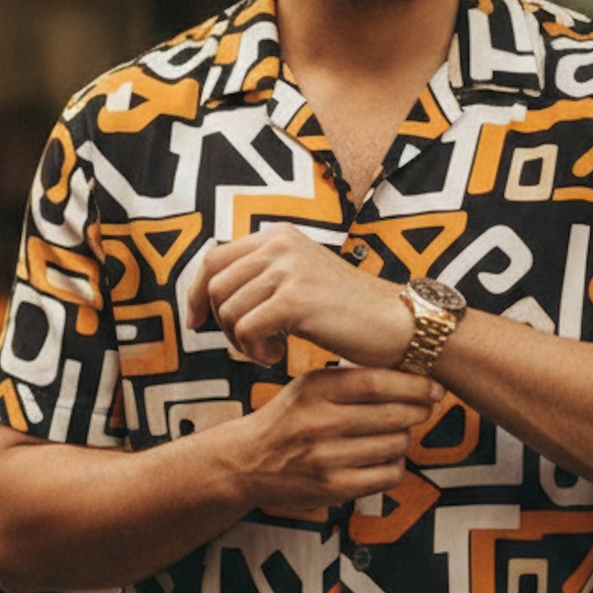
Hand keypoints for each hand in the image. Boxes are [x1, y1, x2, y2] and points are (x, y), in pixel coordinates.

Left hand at [186, 226, 413, 369]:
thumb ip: (263, 277)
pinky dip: (254, 351)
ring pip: (227, 310)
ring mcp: (288, 269)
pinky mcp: (295, 299)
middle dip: (221, 323)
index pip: (213, 258)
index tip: (197, 323)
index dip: (195, 294)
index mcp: (279, 236)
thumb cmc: (349, 312)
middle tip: (248, 345)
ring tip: (269, 351)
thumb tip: (209, 295)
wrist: (396, 324)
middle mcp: (280, 243)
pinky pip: (245, 329)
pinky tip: (277, 357)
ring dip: (240, 341)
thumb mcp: (301, 279)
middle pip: (214, 285)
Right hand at [228, 366, 440, 514]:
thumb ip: (352, 378)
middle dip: (418, 411)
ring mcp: (327, 459)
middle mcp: (320, 423)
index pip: (378, 383)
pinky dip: (396, 464)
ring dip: (405, 437)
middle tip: (424, 407)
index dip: (414, 384)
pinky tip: (386, 457)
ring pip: (395, 445)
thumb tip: (412, 372)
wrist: (247, 462)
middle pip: (393, 415)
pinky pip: (388, 475)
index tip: (434, 386)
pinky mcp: (333, 489)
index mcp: (316, 389)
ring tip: (396, 431)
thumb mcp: (310, 386)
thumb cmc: (289, 418)